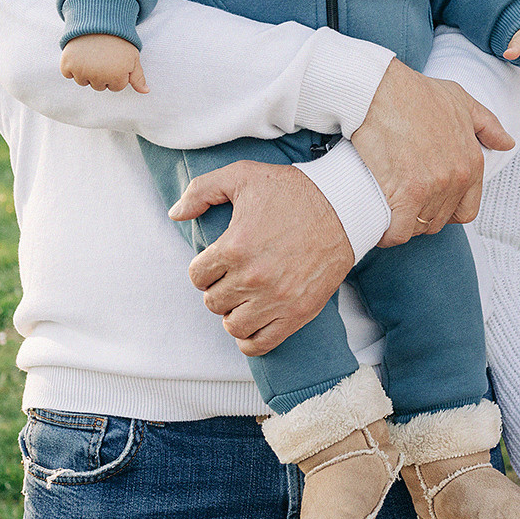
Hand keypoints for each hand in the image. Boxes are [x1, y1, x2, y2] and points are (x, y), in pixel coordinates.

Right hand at [60, 34, 147, 92]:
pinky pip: (68, 74)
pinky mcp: (67, 65)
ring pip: (83, 81)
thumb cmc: (118, 39)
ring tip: (91, 53)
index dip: (116, 73)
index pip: (116, 87)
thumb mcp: (133, 57)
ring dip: (86, 70)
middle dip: (101, 73)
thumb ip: (138, 77)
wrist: (97, 19)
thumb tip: (146, 92)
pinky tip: (79, 53)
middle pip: (99, 86)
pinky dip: (71, 65)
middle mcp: (99, 76)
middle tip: (103, 55)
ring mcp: (81, 71)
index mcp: (117, 76)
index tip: (115, 59)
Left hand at [169, 161, 350, 355]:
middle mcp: (252, 278)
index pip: (197, 275)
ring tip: (243, 298)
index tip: (217, 262)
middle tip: (232, 277)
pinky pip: (260, 344)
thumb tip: (175, 214)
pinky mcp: (297, 313)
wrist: (344, 207)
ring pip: (233, 325)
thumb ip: (201, 191)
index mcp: (234, 246)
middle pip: (212, 302)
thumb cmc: (292, 190)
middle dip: (218, 289)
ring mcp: (276, 299)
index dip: (203, 268)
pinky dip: (249, 340)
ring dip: (233, 313)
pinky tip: (252, 322)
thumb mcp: (242, 175)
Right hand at [350, 60, 515, 247]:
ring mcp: (431, 189)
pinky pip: (398, 231)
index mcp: (471, 163)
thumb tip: (507, 143)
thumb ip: (488, 125)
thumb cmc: (416, 94)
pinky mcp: (404, 195)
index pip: (466, 211)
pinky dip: (387, 233)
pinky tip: (379, 223)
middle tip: (401, 205)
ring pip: (418, 227)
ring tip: (388, 212)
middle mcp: (456, 179)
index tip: (427, 202)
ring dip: (403, 224)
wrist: (380, 91)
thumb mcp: (461, 101)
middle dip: (421, 216)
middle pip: (439, 221)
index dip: (445, 210)